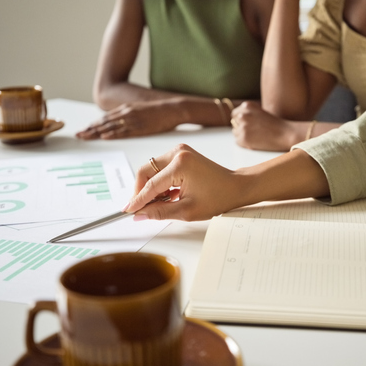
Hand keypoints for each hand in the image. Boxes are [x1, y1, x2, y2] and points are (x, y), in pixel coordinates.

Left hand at [76, 99, 183, 139]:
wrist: (172, 109)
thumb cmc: (158, 112)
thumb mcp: (140, 110)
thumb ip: (128, 115)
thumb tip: (119, 123)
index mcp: (125, 109)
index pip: (105, 118)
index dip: (93, 124)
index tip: (84, 130)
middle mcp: (126, 113)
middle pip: (104, 122)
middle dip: (90, 129)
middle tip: (79, 135)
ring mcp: (132, 120)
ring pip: (110, 127)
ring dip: (96, 132)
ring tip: (85, 137)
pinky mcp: (140, 127)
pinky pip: (123, 132)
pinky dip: (113, 134)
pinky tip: (104, 137)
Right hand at [127, 144, 244, 220]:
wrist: (236, 187)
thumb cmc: (219, 197)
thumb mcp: (187, 210)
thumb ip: (159, 212)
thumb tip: (140, 214)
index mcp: (180, 165)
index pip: (150, 185)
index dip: (137, 200)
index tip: (128, 211)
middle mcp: (177, 153)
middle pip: (145, 171)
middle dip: (141, 191)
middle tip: (141, 208)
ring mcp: (179, 151)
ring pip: (151, 169)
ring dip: (151, 187)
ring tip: (160, 203)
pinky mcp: (181, 153)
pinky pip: (161, 168)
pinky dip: (159, 181)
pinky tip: (167, 195)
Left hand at [230, 102, 300, 150]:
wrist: (285, 134)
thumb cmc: (275, 124)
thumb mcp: (260, 112)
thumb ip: (248, 113)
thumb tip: (235, 119)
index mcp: (247, 105)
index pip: (234, 114)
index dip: (241, 120)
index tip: (249, 125)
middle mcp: (242, 114)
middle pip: (234, 123)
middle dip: (241, 127)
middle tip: (254, 131)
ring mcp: (242, 126)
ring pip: (236, 133)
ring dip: (243, 135)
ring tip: (257, 136)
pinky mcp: (243, 138)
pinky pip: (238, 142)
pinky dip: (245, 143)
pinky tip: (256, 141)